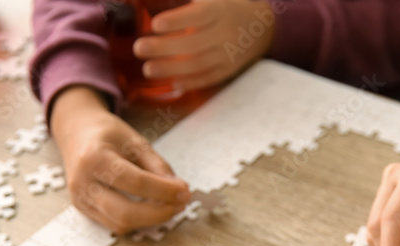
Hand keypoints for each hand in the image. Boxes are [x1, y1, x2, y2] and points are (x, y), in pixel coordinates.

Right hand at [50, 86, 190, 233]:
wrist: (77, 133)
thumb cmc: (108, 135)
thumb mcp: (136, 142)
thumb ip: (158, 167)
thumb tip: (179, 191)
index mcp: (94, 158)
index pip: (135, 182)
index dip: (164, 190)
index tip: (185, 191)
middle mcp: (82, 182)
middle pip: (125, 212)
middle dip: (158, 213)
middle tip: (180, 204)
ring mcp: (80, 198)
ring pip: (120, 224)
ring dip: (150, 220)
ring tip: (169, 206)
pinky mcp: (83, 209)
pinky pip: (114, 224)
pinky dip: (137, 221)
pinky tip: (151, 209)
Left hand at [133, 0, 274, 91]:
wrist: (259, 26)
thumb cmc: (225, 8)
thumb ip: (186, 3)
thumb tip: (151, 1)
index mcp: (219, 10)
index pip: (197, 16)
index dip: (177, 20)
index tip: (155, 24)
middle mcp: (225, 33)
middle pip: (193, 43)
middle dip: (164, 48)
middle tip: (139, 48)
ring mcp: (228, 54)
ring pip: (199, 64)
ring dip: (172, 69)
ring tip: (148, 70)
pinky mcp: (229, 70)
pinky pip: (210, 78)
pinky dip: (191, 82)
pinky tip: (173, 84)